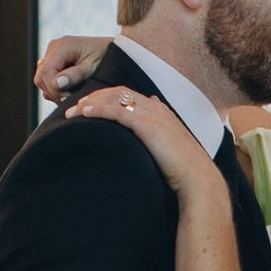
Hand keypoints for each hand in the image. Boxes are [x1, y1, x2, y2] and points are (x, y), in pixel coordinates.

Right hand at [36, 34, 109, 102]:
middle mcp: (54, 47)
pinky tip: (70, 90)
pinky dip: (56, 87)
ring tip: (73, 94)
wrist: (114, 49)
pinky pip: (47, 78)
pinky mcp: (55, 61)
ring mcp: (53, 53)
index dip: (54, 90)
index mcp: (62, 46)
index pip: (46, 73)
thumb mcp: (93, 68)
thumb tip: (56, 83)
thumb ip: (75, 75)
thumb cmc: (105, 57)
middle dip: (53, 92)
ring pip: (42, 79)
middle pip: (41, 77)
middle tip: (70, 100)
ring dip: (54, 91)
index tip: (69, 99)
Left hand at [68, 83, 204, 193]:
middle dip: (94, 97)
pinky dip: (98, 110)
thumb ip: (156, 136)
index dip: (105, 98)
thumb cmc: (182, 168)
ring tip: (73, 112)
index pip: (127, 95)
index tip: (88, 107)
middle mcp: (155, 107)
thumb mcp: (167, 147)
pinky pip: (116, 111)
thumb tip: (145, 133)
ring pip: (114, 98)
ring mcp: (152, 114)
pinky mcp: (146, 125)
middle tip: (74, 108)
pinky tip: (85, 114)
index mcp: (160, 110)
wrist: (196, 177)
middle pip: (117, 92)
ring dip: (91, 103)